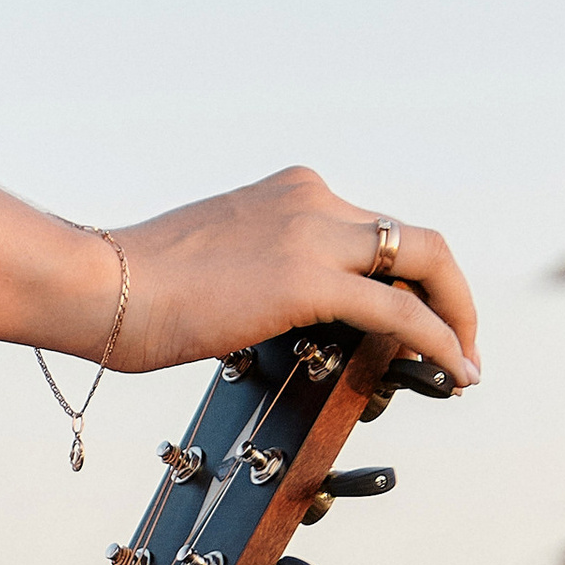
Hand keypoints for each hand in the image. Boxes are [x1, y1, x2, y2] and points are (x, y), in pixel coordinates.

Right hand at [103, 169, 479, 389]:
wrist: (99, 284)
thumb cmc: (134, 289)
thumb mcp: (217, 264)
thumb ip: (263, 274)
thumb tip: (275, 314)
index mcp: (292, 192)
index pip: (375, 229)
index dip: (411, 276)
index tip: (421, 318)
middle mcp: (312, 198)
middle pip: (414, 238)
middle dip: (451, 293)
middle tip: (462, 343)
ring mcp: (313, 232)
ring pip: (424, 260)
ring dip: (457, 315)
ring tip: (466, 365)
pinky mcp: (308, 279)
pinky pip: (400, 310)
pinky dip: (439, 340)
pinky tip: (454, 372)